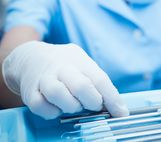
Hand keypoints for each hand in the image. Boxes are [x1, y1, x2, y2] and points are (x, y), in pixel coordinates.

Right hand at [2, 41, 128, 118]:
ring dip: (71, 106)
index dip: (112, 98)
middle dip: (92, 101)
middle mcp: (61, 67)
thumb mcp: (81, 63)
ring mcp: (44, 78)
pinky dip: (51, 112)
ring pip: (59, 94)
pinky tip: (56, 108)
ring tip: (74, 105)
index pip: (99, 78)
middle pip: (81, 85)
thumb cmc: (63, 64)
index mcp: (78, 59)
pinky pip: (40, 106)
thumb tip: (117, 106)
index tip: (121, 113)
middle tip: (94, 106)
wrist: (30, 57)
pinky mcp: (30, 91)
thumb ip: (96, 81)